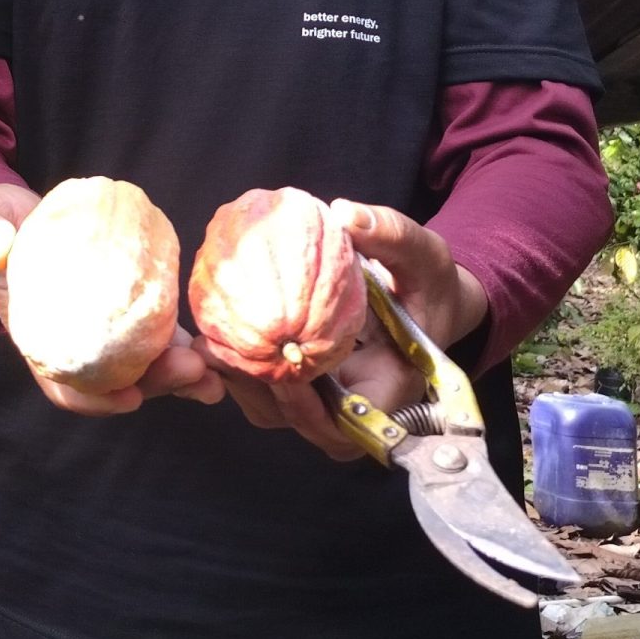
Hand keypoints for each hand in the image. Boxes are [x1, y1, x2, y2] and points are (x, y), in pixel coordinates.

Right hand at [0, 185, 225, 417]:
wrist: (13, 212)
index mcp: (41, 340)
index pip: (66, 386)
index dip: (97, 400)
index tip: (129, 396)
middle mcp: (77, 344)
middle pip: (119, 380)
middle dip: (158, 382)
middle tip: (192, 369)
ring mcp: (106, 328)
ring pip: (145, 363)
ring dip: (180, 372)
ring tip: (214, 372)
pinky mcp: (128, 302)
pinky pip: (157, 328)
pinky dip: (183, 340)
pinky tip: (211, 341)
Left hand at [199, 200, 487, 459]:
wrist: (425, 296)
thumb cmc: (426, 280)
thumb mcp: (419, 253)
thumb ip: (390, 234)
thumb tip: (345, 213)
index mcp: (392, 386)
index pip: (351, 425)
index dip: (313, 414)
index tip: (282, 379)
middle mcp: (359, 403)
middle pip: (305, 424)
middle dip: (263, 395)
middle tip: (225, 354)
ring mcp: (330, 399)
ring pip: (279, 413)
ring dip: (245, 385)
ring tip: (212, 346)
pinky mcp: (308, 385)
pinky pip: (270, 392)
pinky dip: (243, 372)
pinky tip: (217, 336)